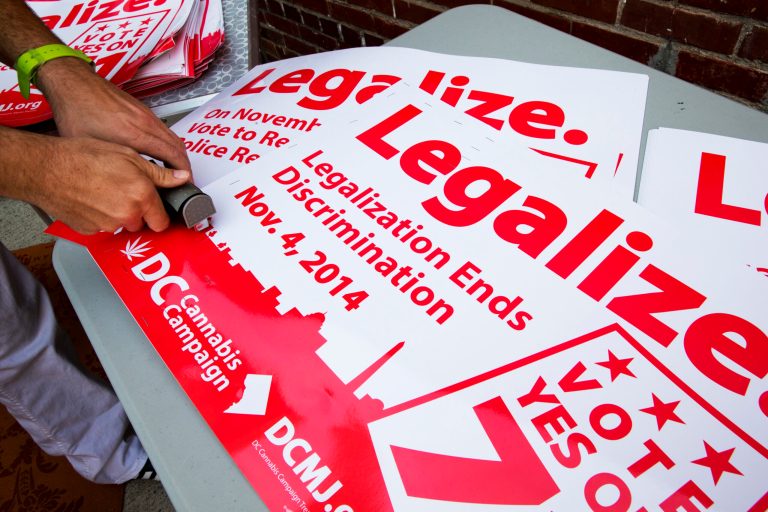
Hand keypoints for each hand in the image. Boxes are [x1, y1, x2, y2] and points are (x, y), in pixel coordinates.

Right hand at [29, 136, 190, 233]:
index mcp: (141, 196)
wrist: (46, 169)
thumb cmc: (82, 157)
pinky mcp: (89, 230)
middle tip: (124, 191)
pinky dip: (99, 217)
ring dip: (118, 214)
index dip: (159, 214)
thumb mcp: (128, 155)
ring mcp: (107, 225)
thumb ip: (158, 173)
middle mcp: (127, 214)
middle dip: (138, 211)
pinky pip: (102, 227)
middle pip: (141, 223)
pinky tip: (90, 199)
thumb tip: (181, 178)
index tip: (156, 208)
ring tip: (104, 191)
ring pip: (121, 225)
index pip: (162, 222)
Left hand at [36, 57, 190, 171]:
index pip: (172, 156)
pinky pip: (164, 129)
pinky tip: (160, 151)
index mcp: (135, 135)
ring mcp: (145, 114)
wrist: (73, 83)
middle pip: (178, 147)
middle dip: (185, 166)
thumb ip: (113, 165)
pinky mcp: (142, 109)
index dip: (183, 173)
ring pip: (173, 137)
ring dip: (177, 154)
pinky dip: (168, 143)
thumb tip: (122, 181)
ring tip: (174, 169)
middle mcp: (145, 123)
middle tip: (184, 180)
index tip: (185, 184)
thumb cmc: (76, 111)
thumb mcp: (92, 148)